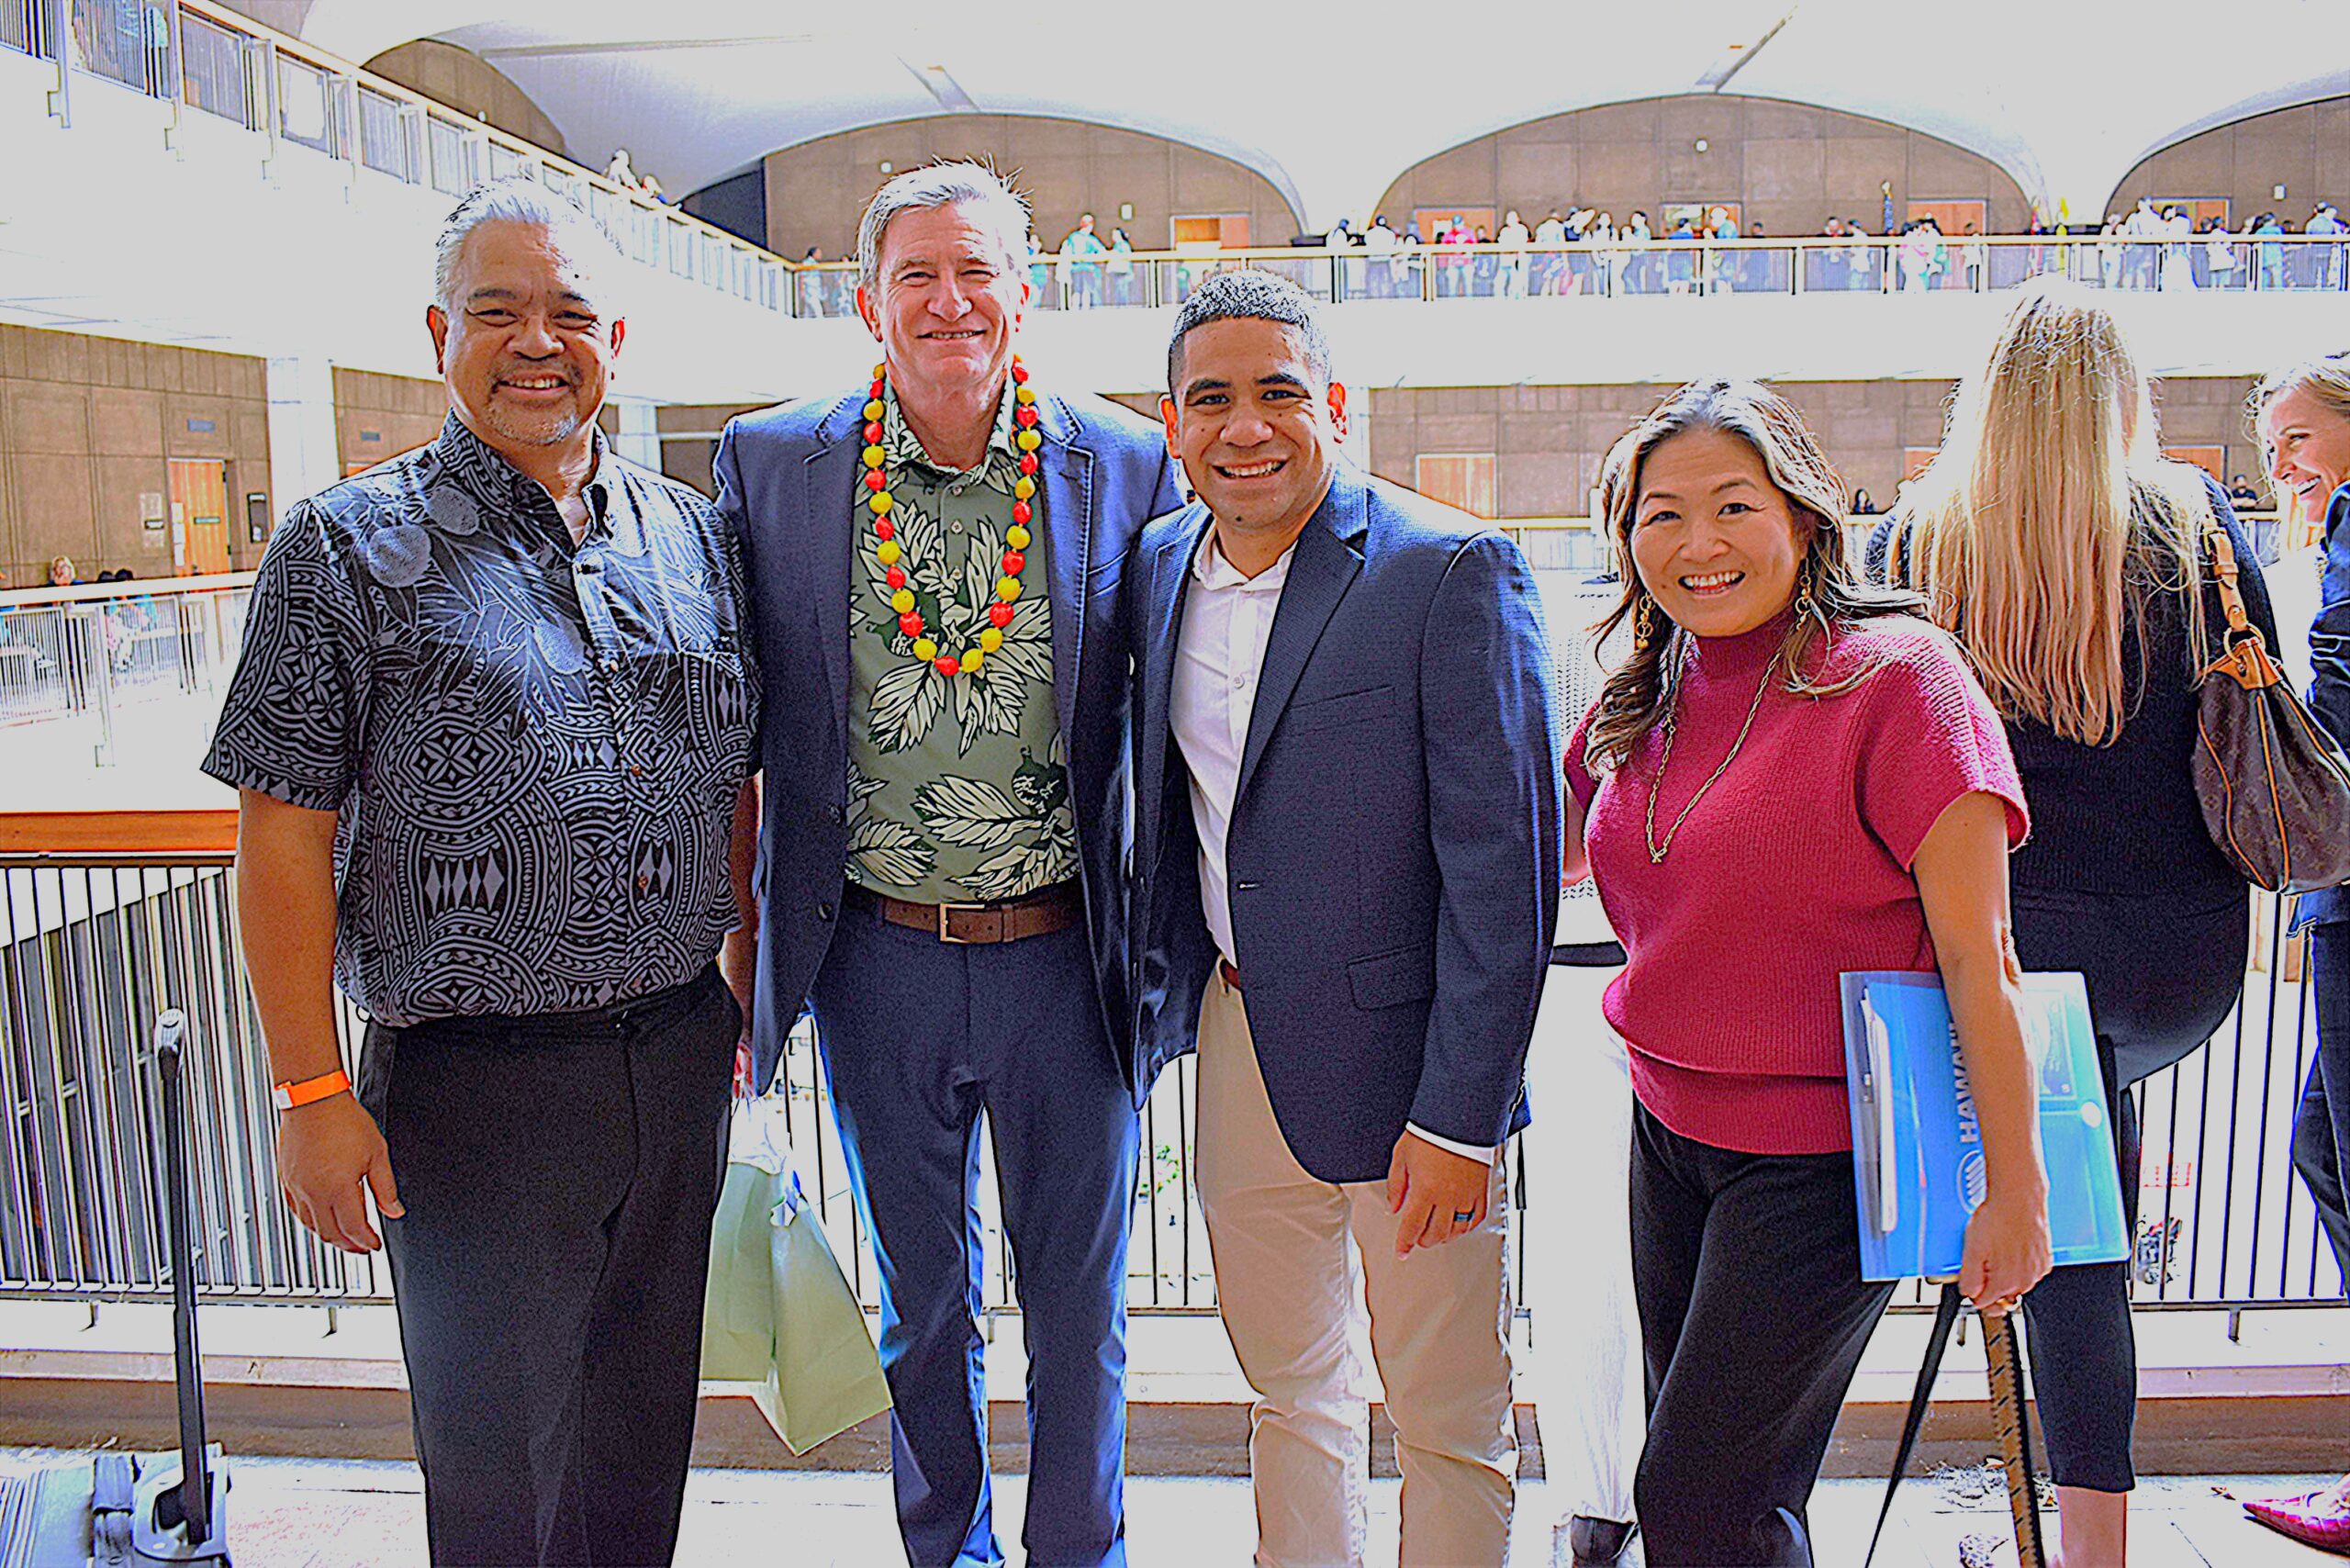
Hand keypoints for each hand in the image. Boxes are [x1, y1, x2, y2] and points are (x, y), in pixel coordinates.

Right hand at [278, 1093, 401, 1253]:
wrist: (313, 1099)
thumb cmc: (344, 1120)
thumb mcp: (376, 1153)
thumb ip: (386, 1187)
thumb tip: (394, 1210)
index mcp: (338, 1188)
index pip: (354, 1228)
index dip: (366, 1241)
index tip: (375, 1245)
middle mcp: (314, 1192)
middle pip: (331, 1233)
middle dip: (349, 1245)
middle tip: (363, 1248)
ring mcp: (297, 1187)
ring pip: (312, 1226)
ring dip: (330, 1236)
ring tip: (345, 1239)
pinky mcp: (286, 1179)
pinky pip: (297, 1211)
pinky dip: (311, 1222)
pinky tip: (321, 1220)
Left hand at [1384, 1130, 1491, 1258]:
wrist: (1459, 1117)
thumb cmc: (1430, 1132)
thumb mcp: (1402, 1156)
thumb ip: (1396, 1185)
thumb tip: (1394, 1208)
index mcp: (1425, 1190)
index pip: (1412, 1227)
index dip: (1405, 1243)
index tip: (1401, 1252)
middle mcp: (1448, 1198)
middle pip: (1435, 1234)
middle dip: (1423, 1240)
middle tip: (1417, 1239)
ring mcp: (1467, 1196)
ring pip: (1457, 1231)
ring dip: (1444, 1237)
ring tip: (1435, 1233)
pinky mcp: (1482, 1191)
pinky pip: (1476, 1219)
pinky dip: (1466, 1227)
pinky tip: (1458, 1225)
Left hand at [1958, 1187, 2051, 1312]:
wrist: (2019, 1197)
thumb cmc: (1997, 1218)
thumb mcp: (1972, 1249)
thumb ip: (1969, 1278)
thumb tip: (1969, 1293)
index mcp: (2005, 1282)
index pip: (1984, 1303)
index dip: (1974, 1292)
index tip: (1971, 1284)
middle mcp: (2025, 1280)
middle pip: (2002, 1294)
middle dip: (1990, 1282)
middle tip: (1983, 1261)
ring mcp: (2038, 1270)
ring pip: (2016, 1282)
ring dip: (2005, 1272)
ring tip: (1996, 1249)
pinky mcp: (2045, 1258)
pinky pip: (2029, 1269)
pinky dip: (2019, 1263)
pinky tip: (2010, 1246)